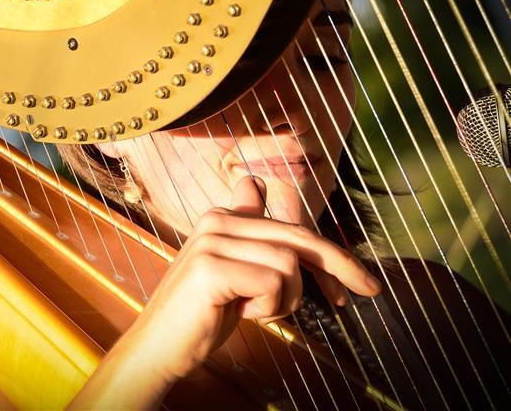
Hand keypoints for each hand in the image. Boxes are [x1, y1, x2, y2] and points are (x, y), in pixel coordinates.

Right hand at [123, 175, 381, 382]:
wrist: (158, 347)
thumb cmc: (200, 314)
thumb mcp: (233, 270)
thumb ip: (250, 233)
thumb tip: (252, 181)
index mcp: (223, 217)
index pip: (292, 224)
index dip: (328, 251)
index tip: (355, 280)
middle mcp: (217, 220)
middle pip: (298, 236)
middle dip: (340, 266)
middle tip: (370, 290)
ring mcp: (212, 241)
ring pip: (289, 263)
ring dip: (285, 299)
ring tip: (255, 311)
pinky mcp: (211, 268)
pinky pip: (273, 284)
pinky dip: (269, 309)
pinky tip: (242, 314)